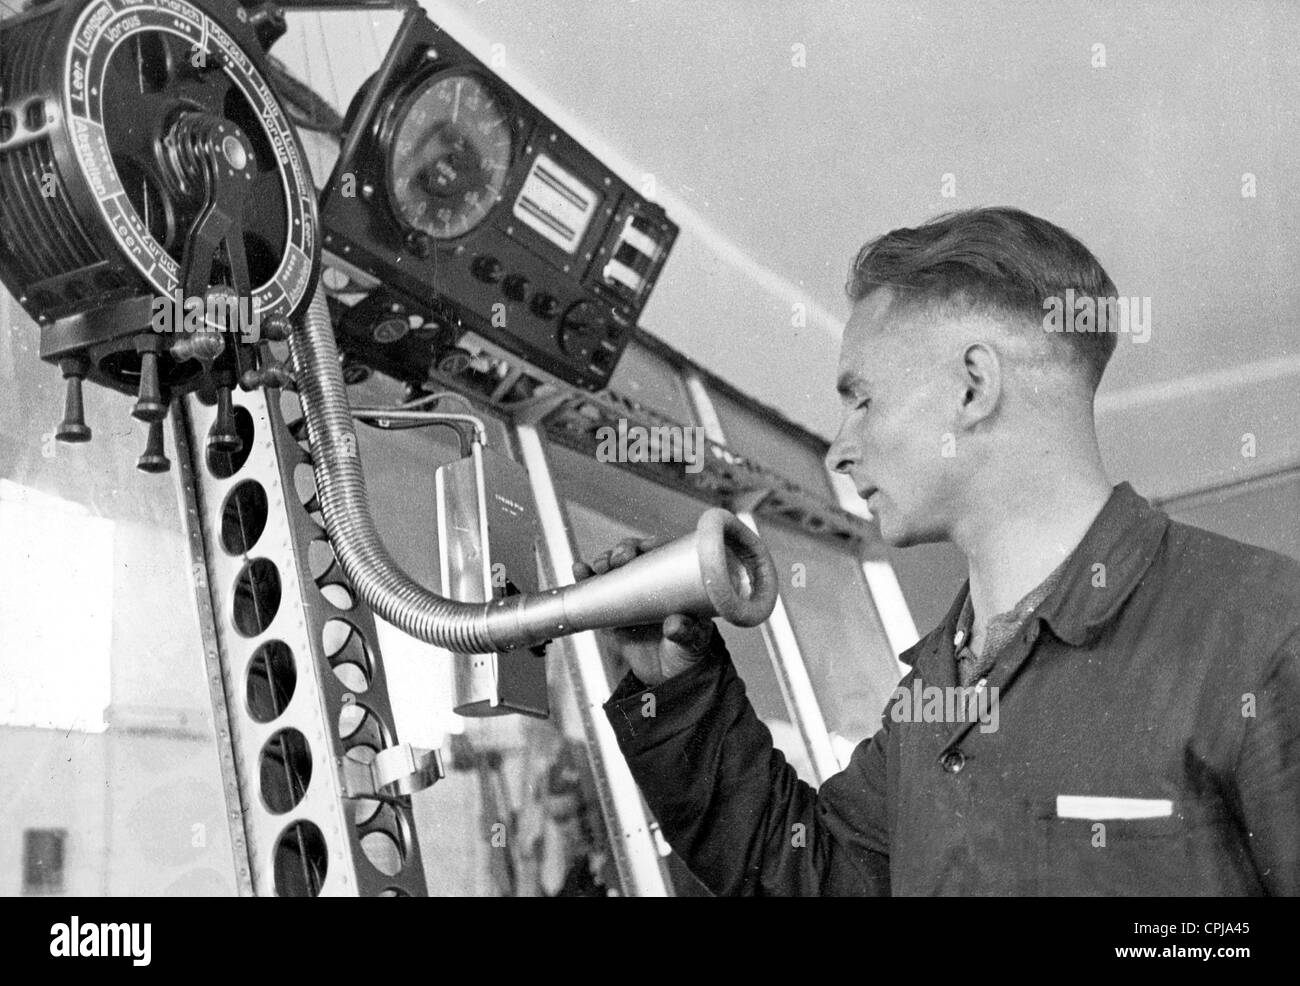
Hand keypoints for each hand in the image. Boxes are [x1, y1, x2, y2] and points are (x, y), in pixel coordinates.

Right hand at [572, 536, 715, 685]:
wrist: (672, 679)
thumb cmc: (690, 653)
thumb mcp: (693, 642)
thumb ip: (686, 632)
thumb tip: (675, 624)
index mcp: (675, 583)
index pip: (663, 554)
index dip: (650, 546)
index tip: (642, 549)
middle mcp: (651, 584)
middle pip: (634, 556)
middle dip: (622, 552)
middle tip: (617, 560)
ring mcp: (630, 596)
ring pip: (613, 570)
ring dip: (603, 562)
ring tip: (597, 567)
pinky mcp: (612, 613)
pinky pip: (596, 593)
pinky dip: (586, 580)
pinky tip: (580, 571)